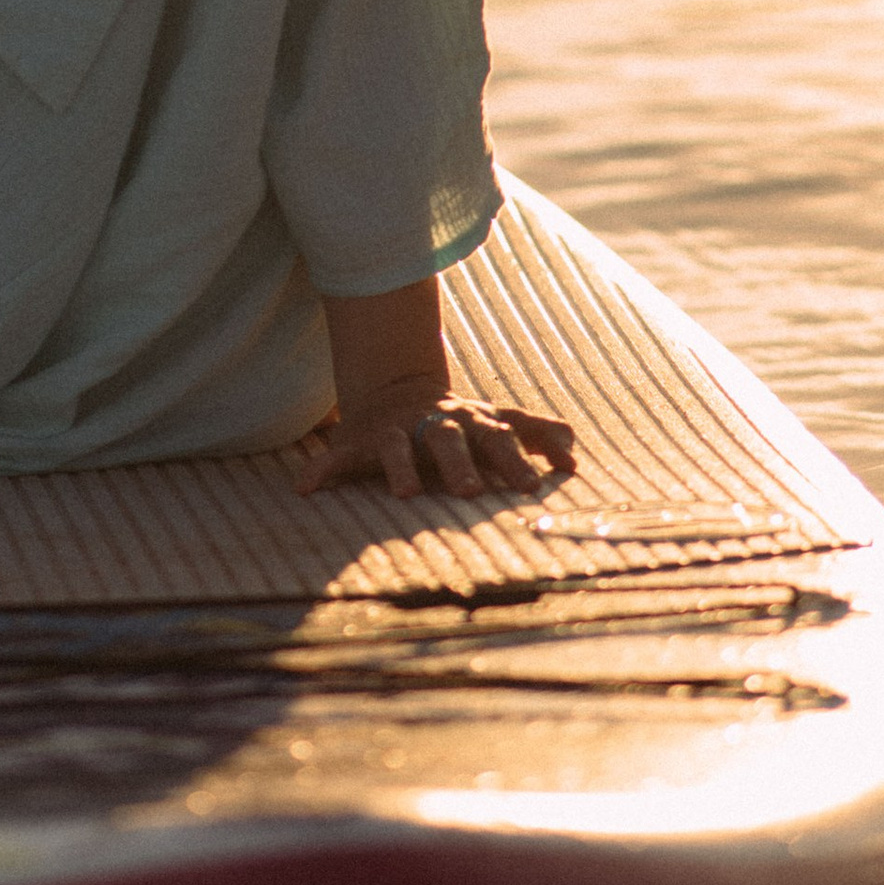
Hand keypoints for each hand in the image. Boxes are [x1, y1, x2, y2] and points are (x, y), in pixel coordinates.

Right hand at [292, 378, 573, 500]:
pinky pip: (337, 456)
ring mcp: (396, 431)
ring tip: (405, 494)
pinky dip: (321, 470)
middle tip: (472, 491)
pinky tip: (307, 488)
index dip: (519, 458)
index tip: (538, 485)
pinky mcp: (360, 441)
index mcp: (474, 421)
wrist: (397, 390)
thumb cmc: (460, 421)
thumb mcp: (497, 421)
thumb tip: (576, 460)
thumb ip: (537, 434)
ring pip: (398, 447)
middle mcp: (436, 423)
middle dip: (462, 463)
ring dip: (401, 468)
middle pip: (452, 439)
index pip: (502, 434)